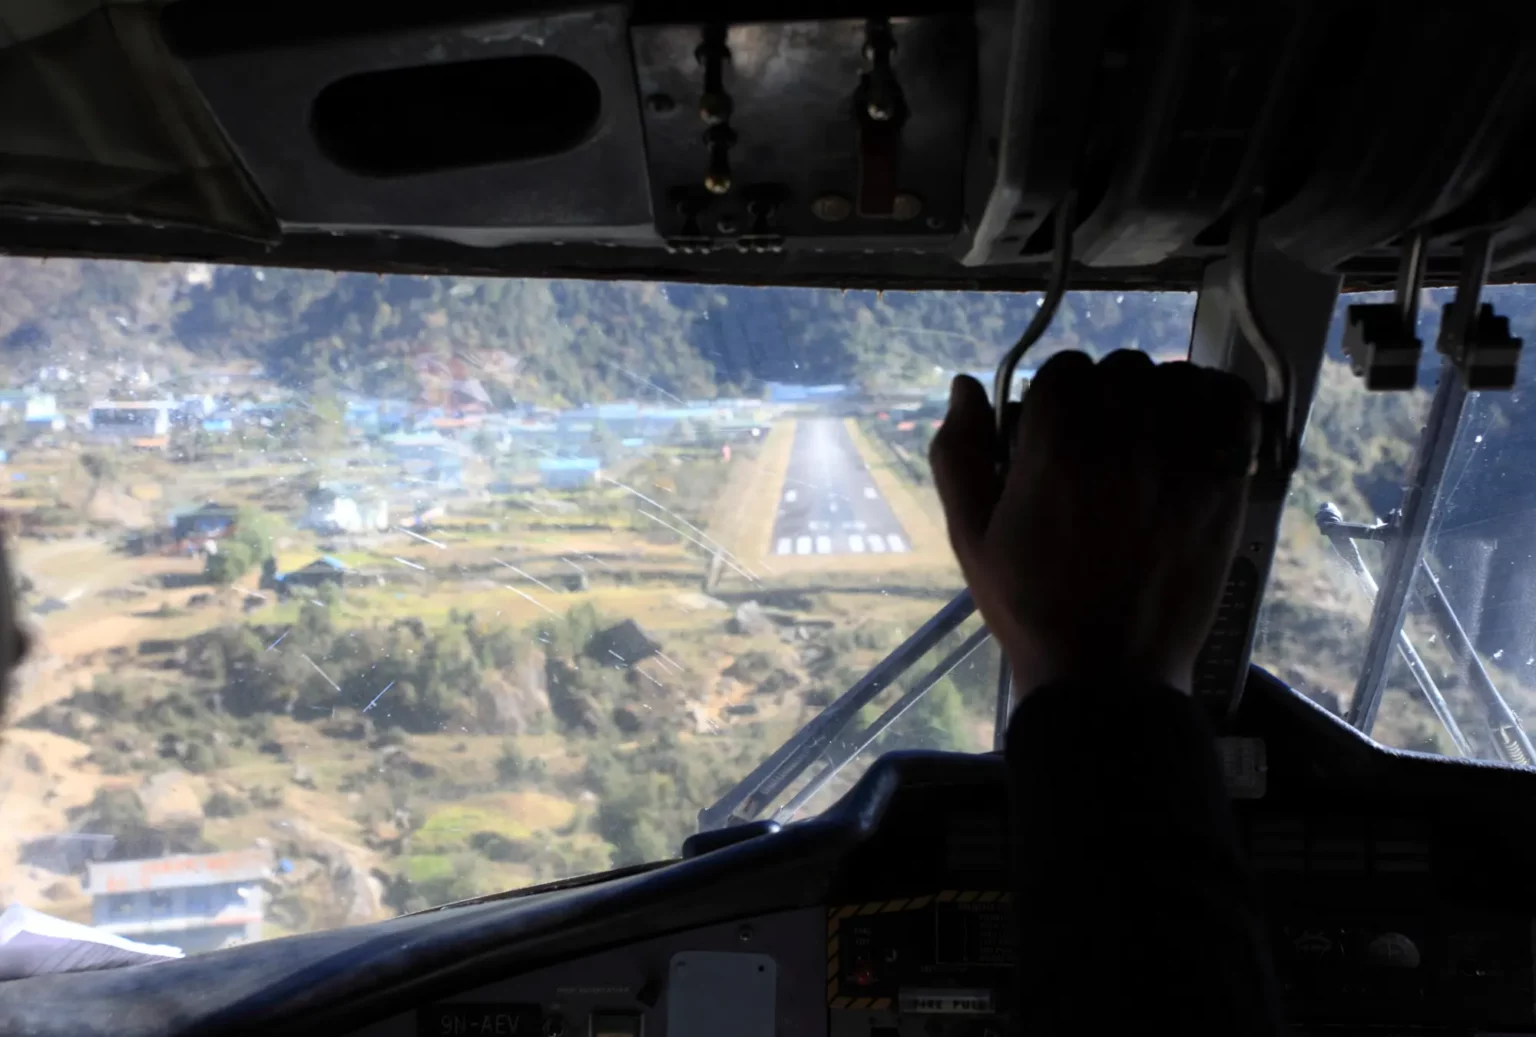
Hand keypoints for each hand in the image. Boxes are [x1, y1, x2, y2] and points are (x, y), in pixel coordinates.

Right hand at [929, 350, 1257, 697]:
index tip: (1056, 431)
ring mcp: (1181, 461)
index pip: (1065, 370)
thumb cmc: (1031, 605)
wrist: (1106, 672)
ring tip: (1148, 439)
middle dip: (1106, 396)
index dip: (1056, 397)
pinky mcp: (1224, 485)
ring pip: (1177, 380)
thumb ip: (960, 454)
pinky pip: (1233, 407)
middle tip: (1100, 442)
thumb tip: (966, 387)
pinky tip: (1195, 432)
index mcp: (1056, 448)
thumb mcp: (971, 536)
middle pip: (1123, 370)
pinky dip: (1217, 404)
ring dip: (1159, 398)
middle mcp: (1122, 442)